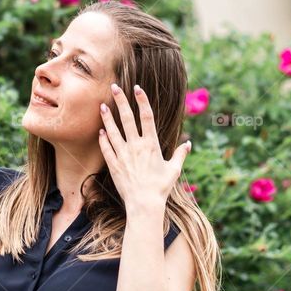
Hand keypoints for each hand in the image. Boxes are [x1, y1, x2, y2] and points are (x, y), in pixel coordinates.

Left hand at [97, 82, 191, 210]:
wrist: (144, 204)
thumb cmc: (161, 188)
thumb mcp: (174, 170)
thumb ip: (180, 155)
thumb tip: (188, 144)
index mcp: (151, 144)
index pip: (147, 116)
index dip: (142, 100)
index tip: (137, 88)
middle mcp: (136, 146)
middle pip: (127, 118)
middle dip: (121, 101)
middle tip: (114, 87)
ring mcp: (123, 154)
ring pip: (113, 131)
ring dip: (107, 117)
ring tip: (102, 105)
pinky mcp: (114, 164)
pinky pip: (107, 148)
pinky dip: (103, 139)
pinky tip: (101, 131)